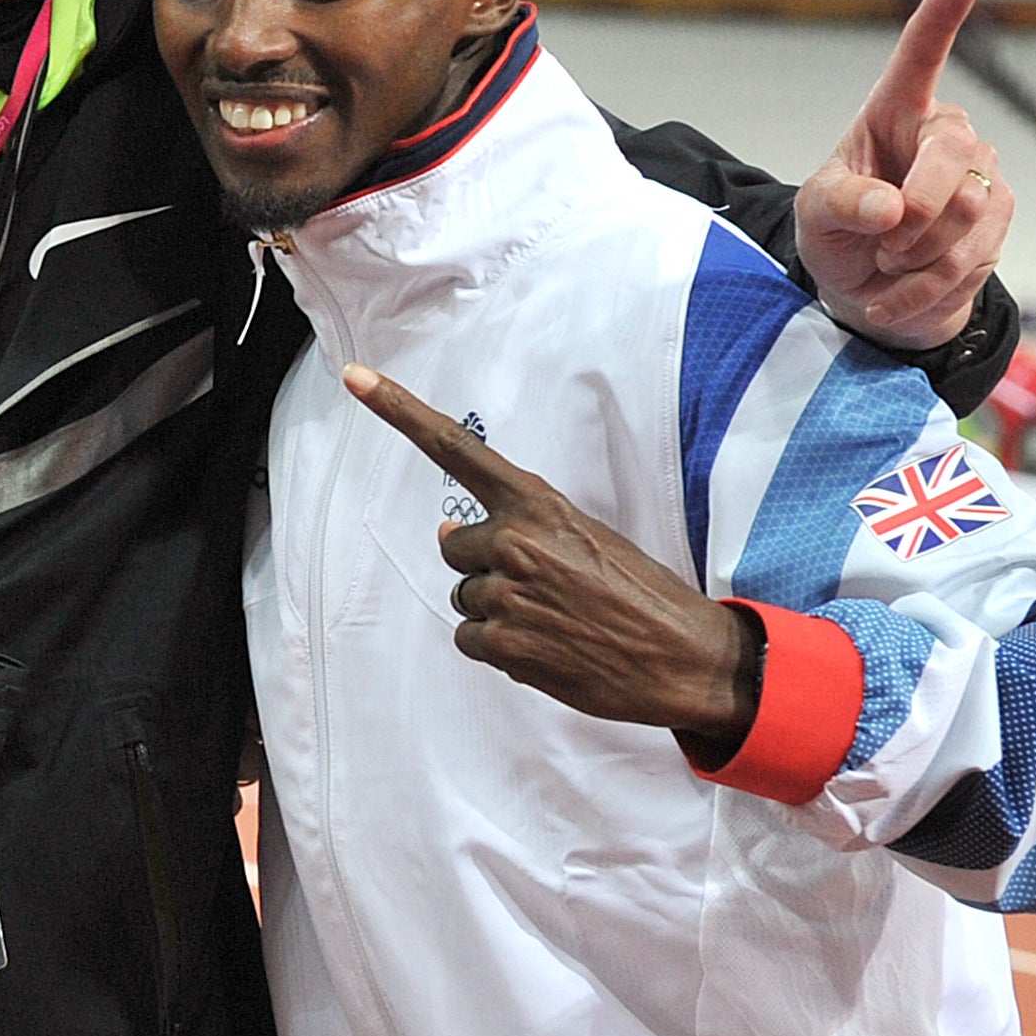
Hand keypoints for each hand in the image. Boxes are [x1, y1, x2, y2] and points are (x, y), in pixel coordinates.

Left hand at [347, 367, 754, 748]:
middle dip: (487, 568)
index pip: (456, 448)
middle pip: (456, 550)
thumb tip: (446, 533)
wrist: (681, 657)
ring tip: (555, 620)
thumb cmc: (638, 593)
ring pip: (465, 597)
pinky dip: (499, 648)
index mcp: (537, 503)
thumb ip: (517, 526)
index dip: (400, 411)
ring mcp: (504, 593)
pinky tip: (545, 647)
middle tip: (545, 587)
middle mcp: (513, 541)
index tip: (355, 378)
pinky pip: (470, 639)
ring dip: (497, 611)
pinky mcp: (503, 644)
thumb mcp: (586, 537)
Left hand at [798, 0, 1008, 353]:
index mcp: (895, 111)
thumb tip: (889, 208)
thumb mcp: (816, 214)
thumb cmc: (840, 230)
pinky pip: (970, 256)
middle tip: (881, 245)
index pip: (919, 58)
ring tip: (888, 263)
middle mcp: (944, 133)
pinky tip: (898, 291)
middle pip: (952, 158)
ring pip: (965, 213)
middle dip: (914, 214)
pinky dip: (923, 286)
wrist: (869, 287)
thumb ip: (843, 203)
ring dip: (913, 256)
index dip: (940, 18)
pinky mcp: (999, 216)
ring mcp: (980, 173)